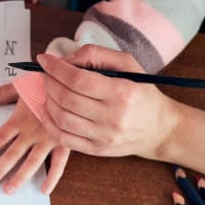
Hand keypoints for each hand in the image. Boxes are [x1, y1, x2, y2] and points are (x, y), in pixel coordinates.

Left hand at [0, 92, 69, 194]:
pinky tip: (44, 189)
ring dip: (19, 178)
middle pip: (12, 155)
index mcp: (20, 119)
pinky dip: (52, 177)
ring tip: (8, 190)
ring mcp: (48, 139)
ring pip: (31, 163)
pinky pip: (58, 164)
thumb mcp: (21, 85)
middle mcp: (32, 132)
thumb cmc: (47, 82)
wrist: (71, 82)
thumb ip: (1, 94)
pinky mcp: (64, 142)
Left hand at [37, 45, 179, 158]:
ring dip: (47, 100)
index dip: (55, 68)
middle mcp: (112, 117)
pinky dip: (49, 122)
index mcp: (122, 92)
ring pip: (61, 118)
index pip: (78, 80)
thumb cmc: (142, 92)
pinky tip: (48, 109)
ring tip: (48, 89)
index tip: (44, 60)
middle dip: (49, 82)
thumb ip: (96, 55)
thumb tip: (64, 60)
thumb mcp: (129, 64)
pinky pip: (63, 138)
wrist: (160, 129)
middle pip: (66, 98)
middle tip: (46, 74)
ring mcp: (103, 137)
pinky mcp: (96, 150)